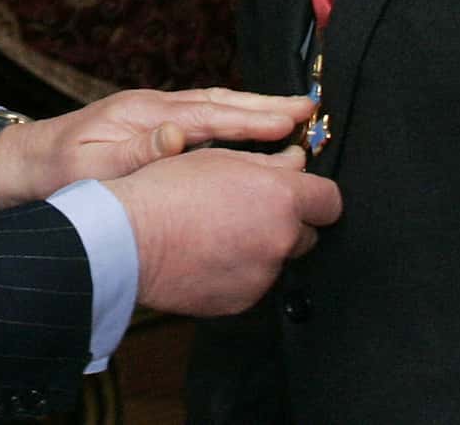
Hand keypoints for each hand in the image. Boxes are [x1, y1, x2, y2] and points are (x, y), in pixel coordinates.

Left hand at [0, 87, 314, 209]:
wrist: (23, 167)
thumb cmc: (56, 174)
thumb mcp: (91, 167)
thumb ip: (137, 152)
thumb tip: (179, 136)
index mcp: (145, 115)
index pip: (210, 114)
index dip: (253, 118)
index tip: (292, 119)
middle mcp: (154, 108)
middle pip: (220, 102)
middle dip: (266, 106)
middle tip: (309, 109)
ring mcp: (153, 116)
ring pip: (214, 108)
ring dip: (253, 110)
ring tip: (293, 115)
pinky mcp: (150, 129)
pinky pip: (202, 121)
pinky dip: (231, 121)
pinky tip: (251, 133)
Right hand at [106, 144, 341, 316]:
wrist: (128, 240)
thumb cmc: (166, 191)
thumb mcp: (218, 157)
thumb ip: (268, 162)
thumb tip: (296, 162)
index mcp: (280, 199)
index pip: (330, 200)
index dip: (314, 194)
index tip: (300, 192)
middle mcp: (280, 240)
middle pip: (307, 233)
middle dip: (286, 221)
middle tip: (248, 208)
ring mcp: (263, 276)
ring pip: (277, 258)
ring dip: (260, 246)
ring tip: (218, 231)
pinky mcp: (242, 301)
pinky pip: (253, 282)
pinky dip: (239, 270)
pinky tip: (209, 254)